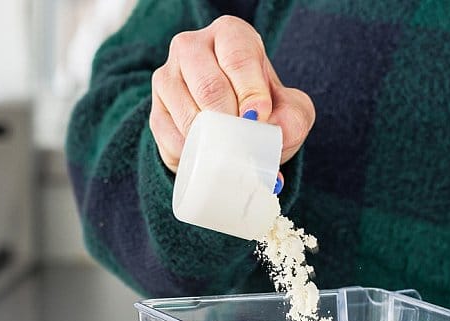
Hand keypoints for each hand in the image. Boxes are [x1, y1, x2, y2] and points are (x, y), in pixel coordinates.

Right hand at [150, 15, 314, 173]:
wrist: (234, 130)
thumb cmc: (261, 109)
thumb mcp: (290, 110)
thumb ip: (293, 117)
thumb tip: (273, 129)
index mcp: (229, 35)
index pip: (237, 57)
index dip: (250, 91)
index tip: (260, 118)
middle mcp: (191, 47)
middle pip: (209, 85)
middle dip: (231, 121)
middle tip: (247, 142)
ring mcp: (167, 79)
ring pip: (187, 113)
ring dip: (213, 140)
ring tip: (232, 153)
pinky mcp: (156, 113)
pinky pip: (171, 137)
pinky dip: (194, 154)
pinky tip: (210, 156)